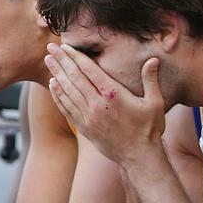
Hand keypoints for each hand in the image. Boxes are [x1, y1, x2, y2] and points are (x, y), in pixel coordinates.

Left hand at [44, 43, 165, 164]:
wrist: (139, 157)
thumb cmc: (149, 129)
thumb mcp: (155, 102)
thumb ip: (151, 79)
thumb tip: (153, 59)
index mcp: (113, 94)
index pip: (89, 70)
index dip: (75, 56)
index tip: (65, 46)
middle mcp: (98, 104)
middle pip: (74, 77)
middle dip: (61, 60)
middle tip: (50, 47)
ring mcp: (89, 117)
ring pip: (67, 91)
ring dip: (56, 74)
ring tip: (48, 60)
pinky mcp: (85, 128)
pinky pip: (67, 108)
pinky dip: (58, 95)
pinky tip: (52, 84)